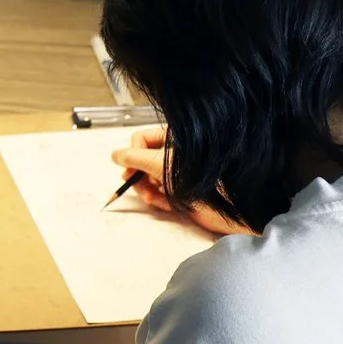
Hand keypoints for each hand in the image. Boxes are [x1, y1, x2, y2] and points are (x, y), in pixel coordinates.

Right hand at [109, 128, 247, 237]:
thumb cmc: (199, 177)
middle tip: (139, 188)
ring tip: (155, 199)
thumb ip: (134, 158)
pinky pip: (160, 193)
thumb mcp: (160, 163)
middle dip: (139, 176)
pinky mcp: (181, 191)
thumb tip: (115, 155)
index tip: (129, 171)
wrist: (227, 205)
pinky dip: (159, 200)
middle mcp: (175, 153)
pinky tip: (165, 205)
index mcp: (174, 138)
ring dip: (148, 191)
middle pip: (142, 160)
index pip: (141, 139)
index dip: (132, 154)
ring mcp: (178, 173)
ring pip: (149, 178)